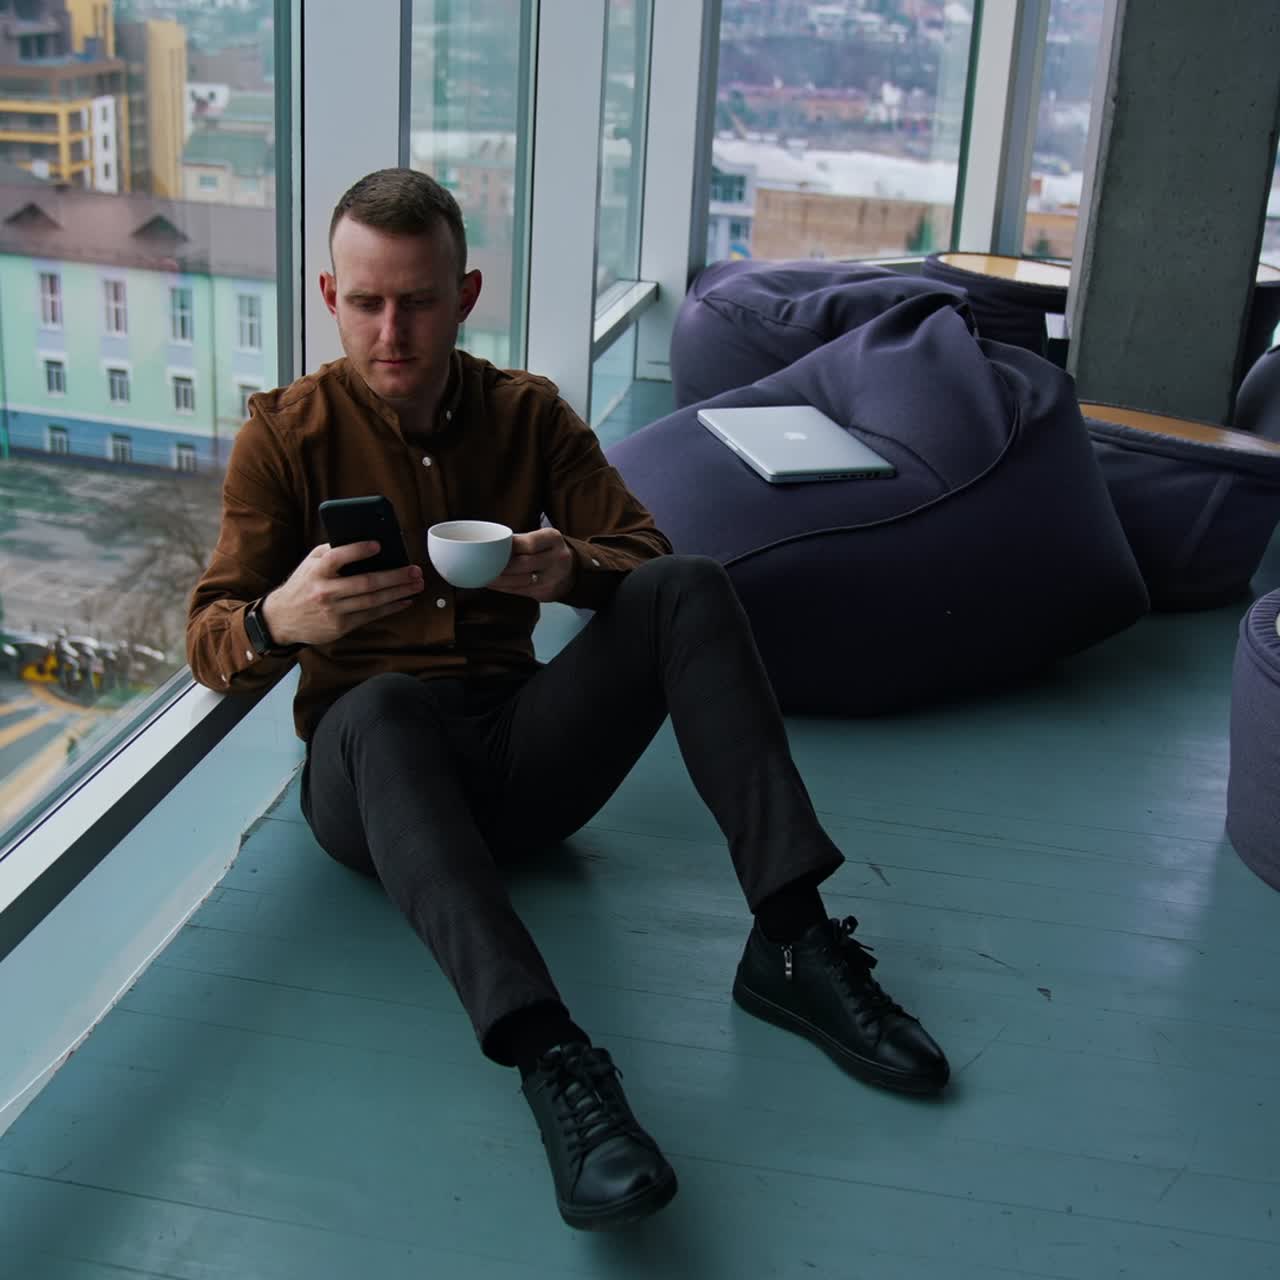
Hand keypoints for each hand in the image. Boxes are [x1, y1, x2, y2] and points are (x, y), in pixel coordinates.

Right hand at [261, 543, 423, 645]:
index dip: (358, 550)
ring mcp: (333, 611)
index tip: (378, 545)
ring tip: (416, 585)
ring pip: (372, 601)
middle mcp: (324, 591)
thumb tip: (360, 541)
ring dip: (398, 593)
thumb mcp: (309, 564)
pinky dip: (390, 608)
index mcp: (316, 571)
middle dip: (394, 576)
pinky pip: (370, 615)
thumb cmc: (302, 586)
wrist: (282, 619)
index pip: (337, 557)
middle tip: (414, 570)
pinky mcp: (340, 626)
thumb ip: (331, 552)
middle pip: (365, 583)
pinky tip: (404, 601)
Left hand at [488, 528, 575, 601]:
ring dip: (498, 580)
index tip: (491, 548)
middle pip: (522, 563)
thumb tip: (491, 545)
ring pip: (519, 580)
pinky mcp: (545, 593)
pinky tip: (492, 584)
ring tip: (483, 575)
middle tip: (482, 564)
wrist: (571, 571)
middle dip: (500, 565)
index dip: (507, 547)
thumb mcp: (541, 538)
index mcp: (553, 539)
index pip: (528, 543)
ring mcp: (552, 578)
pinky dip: (503, 588)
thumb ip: (520, 540)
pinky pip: (520, 591)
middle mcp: (557, 558)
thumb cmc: (547, 551)